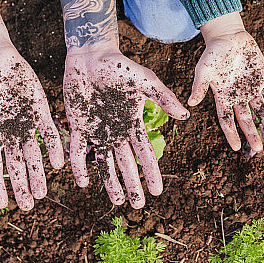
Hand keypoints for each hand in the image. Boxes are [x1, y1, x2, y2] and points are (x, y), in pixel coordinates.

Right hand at [0, 45, 64, 209]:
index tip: (2, 206)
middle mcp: (9, 134)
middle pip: (17, 165)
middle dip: (22, 185)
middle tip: (29, 206)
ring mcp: (26, 123)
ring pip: (34, 154)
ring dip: (38, 172)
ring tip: (43, 192)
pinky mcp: (40, 110)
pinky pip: (49, 132)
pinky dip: (53, 147)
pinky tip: (58, 163)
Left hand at [63, 51, 188, 207]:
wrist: (91, 56)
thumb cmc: (120, 66)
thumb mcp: (146, 80)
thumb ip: (164, 97)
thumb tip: (185, 115)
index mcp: (134, 124)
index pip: (145, 154)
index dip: (151, 173)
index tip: (158, 192)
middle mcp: (117, 132)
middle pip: (126, 165)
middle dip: (132, 185)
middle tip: (137, 206)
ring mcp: (97, 131)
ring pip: (104, 163)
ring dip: (110, 182)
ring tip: (117, 201)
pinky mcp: (78, 127)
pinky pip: (78, 151)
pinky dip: (80, 166)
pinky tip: (83, 182)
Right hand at [189, 14, 263, 151]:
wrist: (227, 35)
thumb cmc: (213, 53)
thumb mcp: (204, 70)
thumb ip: (200, 87)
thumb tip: (191, 103)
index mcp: (223, 96)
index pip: (227, 119)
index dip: (231, 134)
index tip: (237, 148)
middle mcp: (239, 95)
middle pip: (246, 118)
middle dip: (252, 133)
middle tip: (259, 148)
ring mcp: (252, 86)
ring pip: (261, 106)